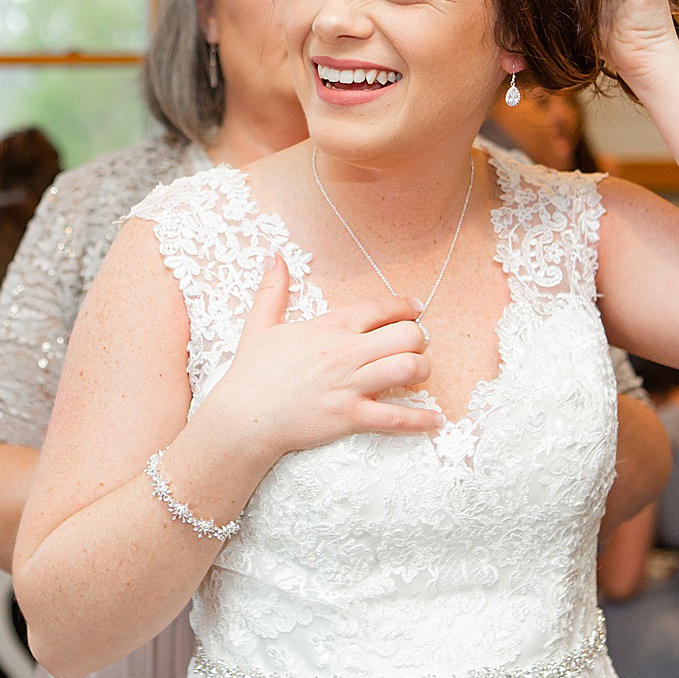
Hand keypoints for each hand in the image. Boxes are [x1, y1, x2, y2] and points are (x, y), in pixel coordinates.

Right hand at [198, 255, 439, 459]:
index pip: (380, 308)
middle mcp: (345, 352)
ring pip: (408, 368)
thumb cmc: (251, 373)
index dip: (404, 307)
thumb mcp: (260, 324)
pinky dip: (421, 420)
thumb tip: (275, 257)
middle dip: (418, 339)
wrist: (243, 416)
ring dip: (422, 370)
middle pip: (406, 335)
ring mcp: (350, 385)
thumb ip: (273, 289)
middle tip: (414, 346)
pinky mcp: (350, 416)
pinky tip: (435, 420)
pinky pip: (396, 418)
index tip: (415, 308)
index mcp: (329, 327)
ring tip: (419, 374)